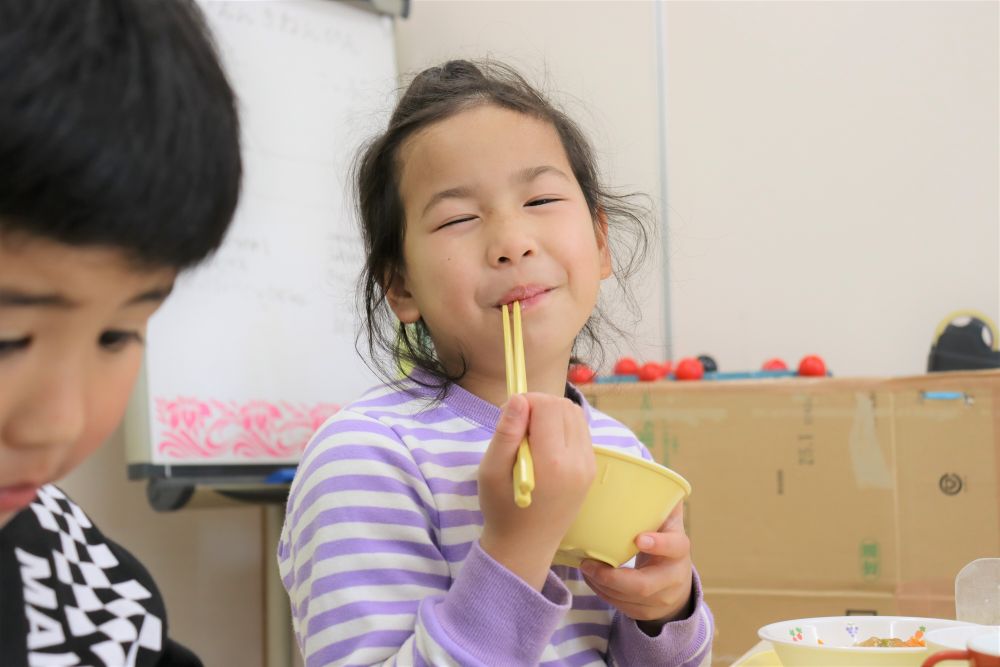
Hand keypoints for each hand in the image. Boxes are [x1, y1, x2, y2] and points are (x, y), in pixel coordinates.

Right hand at [478, 393, 595, 589]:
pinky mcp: (590, 469)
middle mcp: (577, 462)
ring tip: (530, 437)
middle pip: (564, 406)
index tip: (507, 416)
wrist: (526, 547)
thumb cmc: (502, 511)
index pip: (547, 405)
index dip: (525, 401)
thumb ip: (505, 433)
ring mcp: (588, 466)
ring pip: (575, 415)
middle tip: (517, 426)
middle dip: (539, 405)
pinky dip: (561, 428)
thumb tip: (518, 398)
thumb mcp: (491, 471)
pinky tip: (544, 447)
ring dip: (551, 415)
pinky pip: (580, 431)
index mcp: (552, 463)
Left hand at [579, 503, 693, 628]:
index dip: (659, 544)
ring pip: (627, 599)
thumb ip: (659, 500)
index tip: (638, 538)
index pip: (675, 547)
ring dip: (601, 584)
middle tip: (588, 562)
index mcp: (678, 550)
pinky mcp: (644, 612)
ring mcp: (659, 599)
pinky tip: (590, 578)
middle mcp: (672, 577)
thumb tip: (640, 466)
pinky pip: (620, 606)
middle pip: (644, 585)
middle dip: (612, 577)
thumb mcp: (668, 522)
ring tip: (584, 566)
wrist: (676, 583)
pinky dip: (601, 592)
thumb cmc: (665, 542)